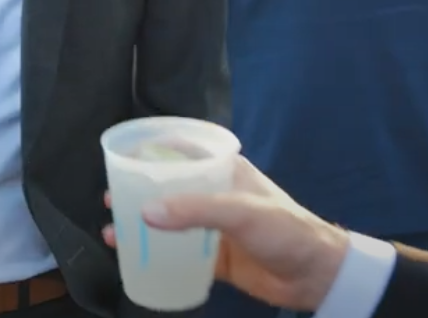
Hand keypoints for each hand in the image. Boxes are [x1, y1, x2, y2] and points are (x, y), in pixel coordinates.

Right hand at [102, 156, 351, 312]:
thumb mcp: (242, 211)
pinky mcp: (216, 258)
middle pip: (170, 188)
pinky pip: (179, 255)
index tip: (122, 156)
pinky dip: (156, 256)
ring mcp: (215, 229)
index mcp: (226, 171)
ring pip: (171, 222)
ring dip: (143, 225)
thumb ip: (195, 210)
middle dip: (139, 192)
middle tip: (111, 197)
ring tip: (113, 230)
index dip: (153, 150)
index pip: (185, 151)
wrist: (317, 276)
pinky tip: (137, 259)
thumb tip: (146, 212)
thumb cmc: (288, 230)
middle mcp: (217, 196)